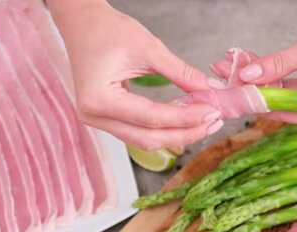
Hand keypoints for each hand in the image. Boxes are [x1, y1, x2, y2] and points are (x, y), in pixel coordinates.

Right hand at [47, 0, 222, 149]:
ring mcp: (97, 120)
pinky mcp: (105, 119)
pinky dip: (163, 129)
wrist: (83, 24)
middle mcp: (94, 116)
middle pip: (148, 138)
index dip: (186, 118)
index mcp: (99, 98)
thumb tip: (210, 91)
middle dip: (185, 134)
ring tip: (205, 123)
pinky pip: (138, 132)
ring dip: (176, 134)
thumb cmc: (108, 30)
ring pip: (144, 140)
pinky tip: (185, 120)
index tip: (212, 112)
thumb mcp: (149, 48)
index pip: (152, 118)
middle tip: (214, 123)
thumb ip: (180, 72)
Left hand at [212, 0, 296, 128]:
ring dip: (262, 78)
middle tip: (224, 69)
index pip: (278, 108)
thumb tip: (248, 74)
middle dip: (251, 84)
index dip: (250, 94)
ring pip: (285, 93)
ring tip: (235, 63)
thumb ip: (280, 63)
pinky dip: (279, 76)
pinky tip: (258, 65)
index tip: (226, 85)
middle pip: (279, 102)